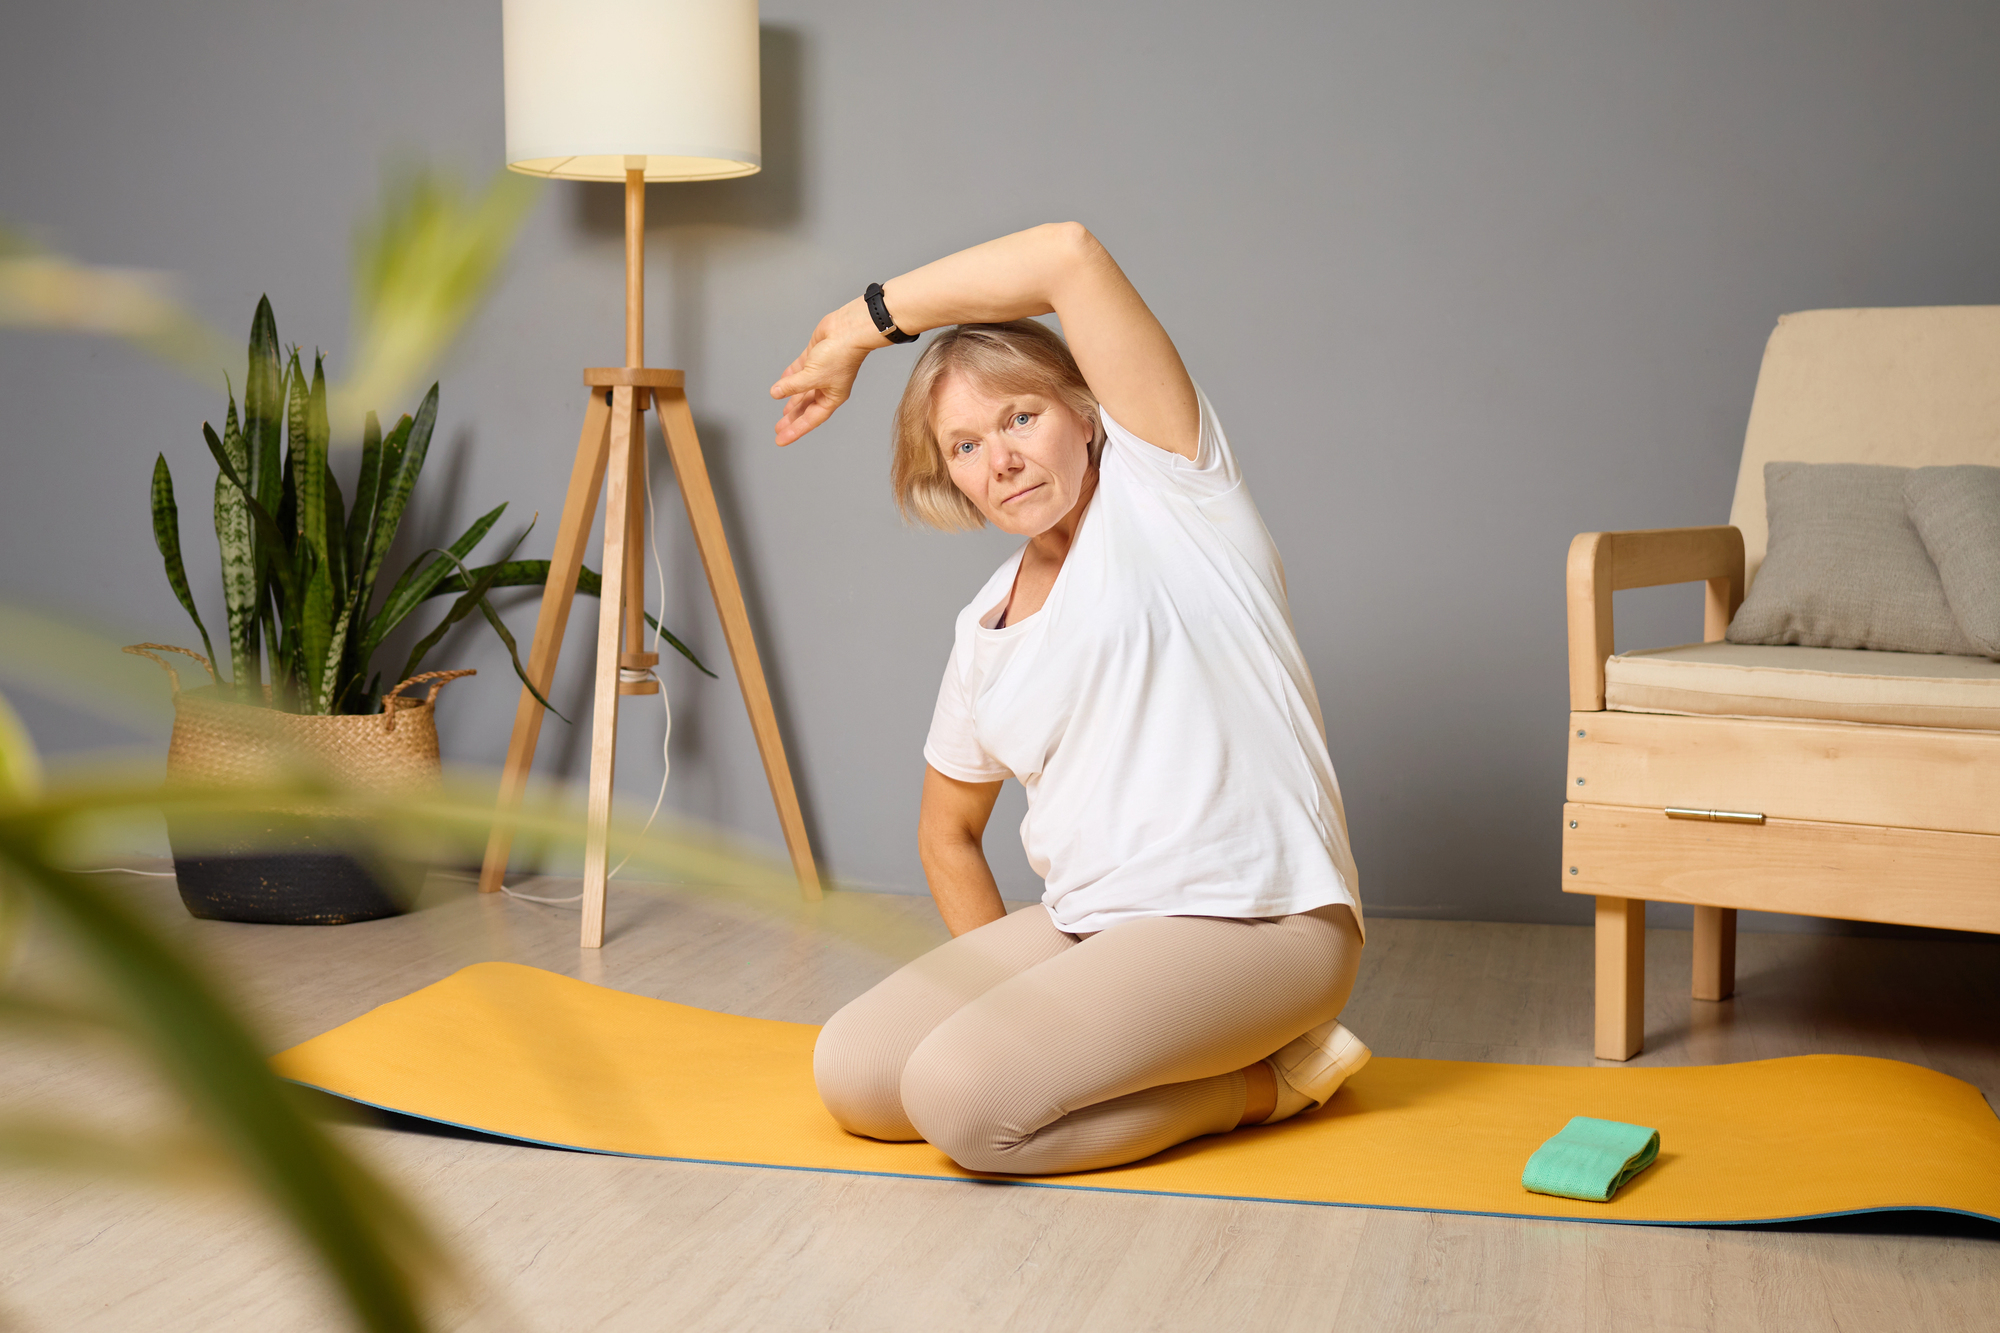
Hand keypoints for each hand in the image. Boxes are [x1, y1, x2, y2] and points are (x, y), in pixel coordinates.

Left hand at [769, 300, 877, 445]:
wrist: (849, 330)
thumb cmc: (841, 355)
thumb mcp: (812, 376)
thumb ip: (792, 386)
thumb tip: (776, 393)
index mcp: (832, 397)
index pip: (810, 419)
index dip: (795, 430)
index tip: (781, 439)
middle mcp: (827, 386)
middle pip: (806, 407)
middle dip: (793, 418)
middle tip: (779, 428)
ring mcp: (821, 371)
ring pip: (802, 390)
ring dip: (791, 399)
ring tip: (781, 411)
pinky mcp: (815, 356)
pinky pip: (799, 370)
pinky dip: (790, 376)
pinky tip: (781, 382)